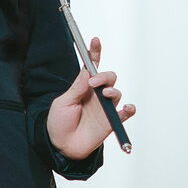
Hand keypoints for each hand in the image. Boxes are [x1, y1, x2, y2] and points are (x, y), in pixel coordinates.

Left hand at [45, 36, 136, 159]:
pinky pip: (126, 113)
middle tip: (94, 83)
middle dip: (104, 76)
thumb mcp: (63, 103)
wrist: (61, 147)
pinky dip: (129, 109)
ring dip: (112, 91)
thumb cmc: (59, 123)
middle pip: (108, 77)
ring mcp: (104, 108)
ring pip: (116, 92)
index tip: (95, 40)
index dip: (94, 53)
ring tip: (104, 95)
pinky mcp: (111, 122)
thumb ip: (77, 88)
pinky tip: (126, 108)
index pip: (92, 67)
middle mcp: (95, 95)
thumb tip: (88, 71)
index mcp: (83, 88)